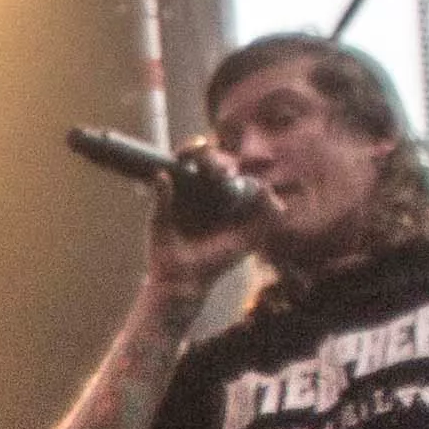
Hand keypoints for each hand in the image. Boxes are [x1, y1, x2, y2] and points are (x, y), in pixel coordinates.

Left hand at [141, 143, 263, 302]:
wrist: (178, 279)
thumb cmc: (166, 250)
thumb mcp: (160, 222)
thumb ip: (161, 199)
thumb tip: (161, 175)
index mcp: (194, 190)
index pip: (200, 161)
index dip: (198, 151)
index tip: (194, 149)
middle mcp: (217, 196)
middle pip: (225, 167)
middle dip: (220, 163)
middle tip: (216, 170)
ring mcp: (235, 210)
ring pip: (248, 183)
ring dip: (243, 177)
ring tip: (231, 179)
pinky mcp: (250, 228)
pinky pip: (267, 208)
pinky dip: (268, 199)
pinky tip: (261, 192)